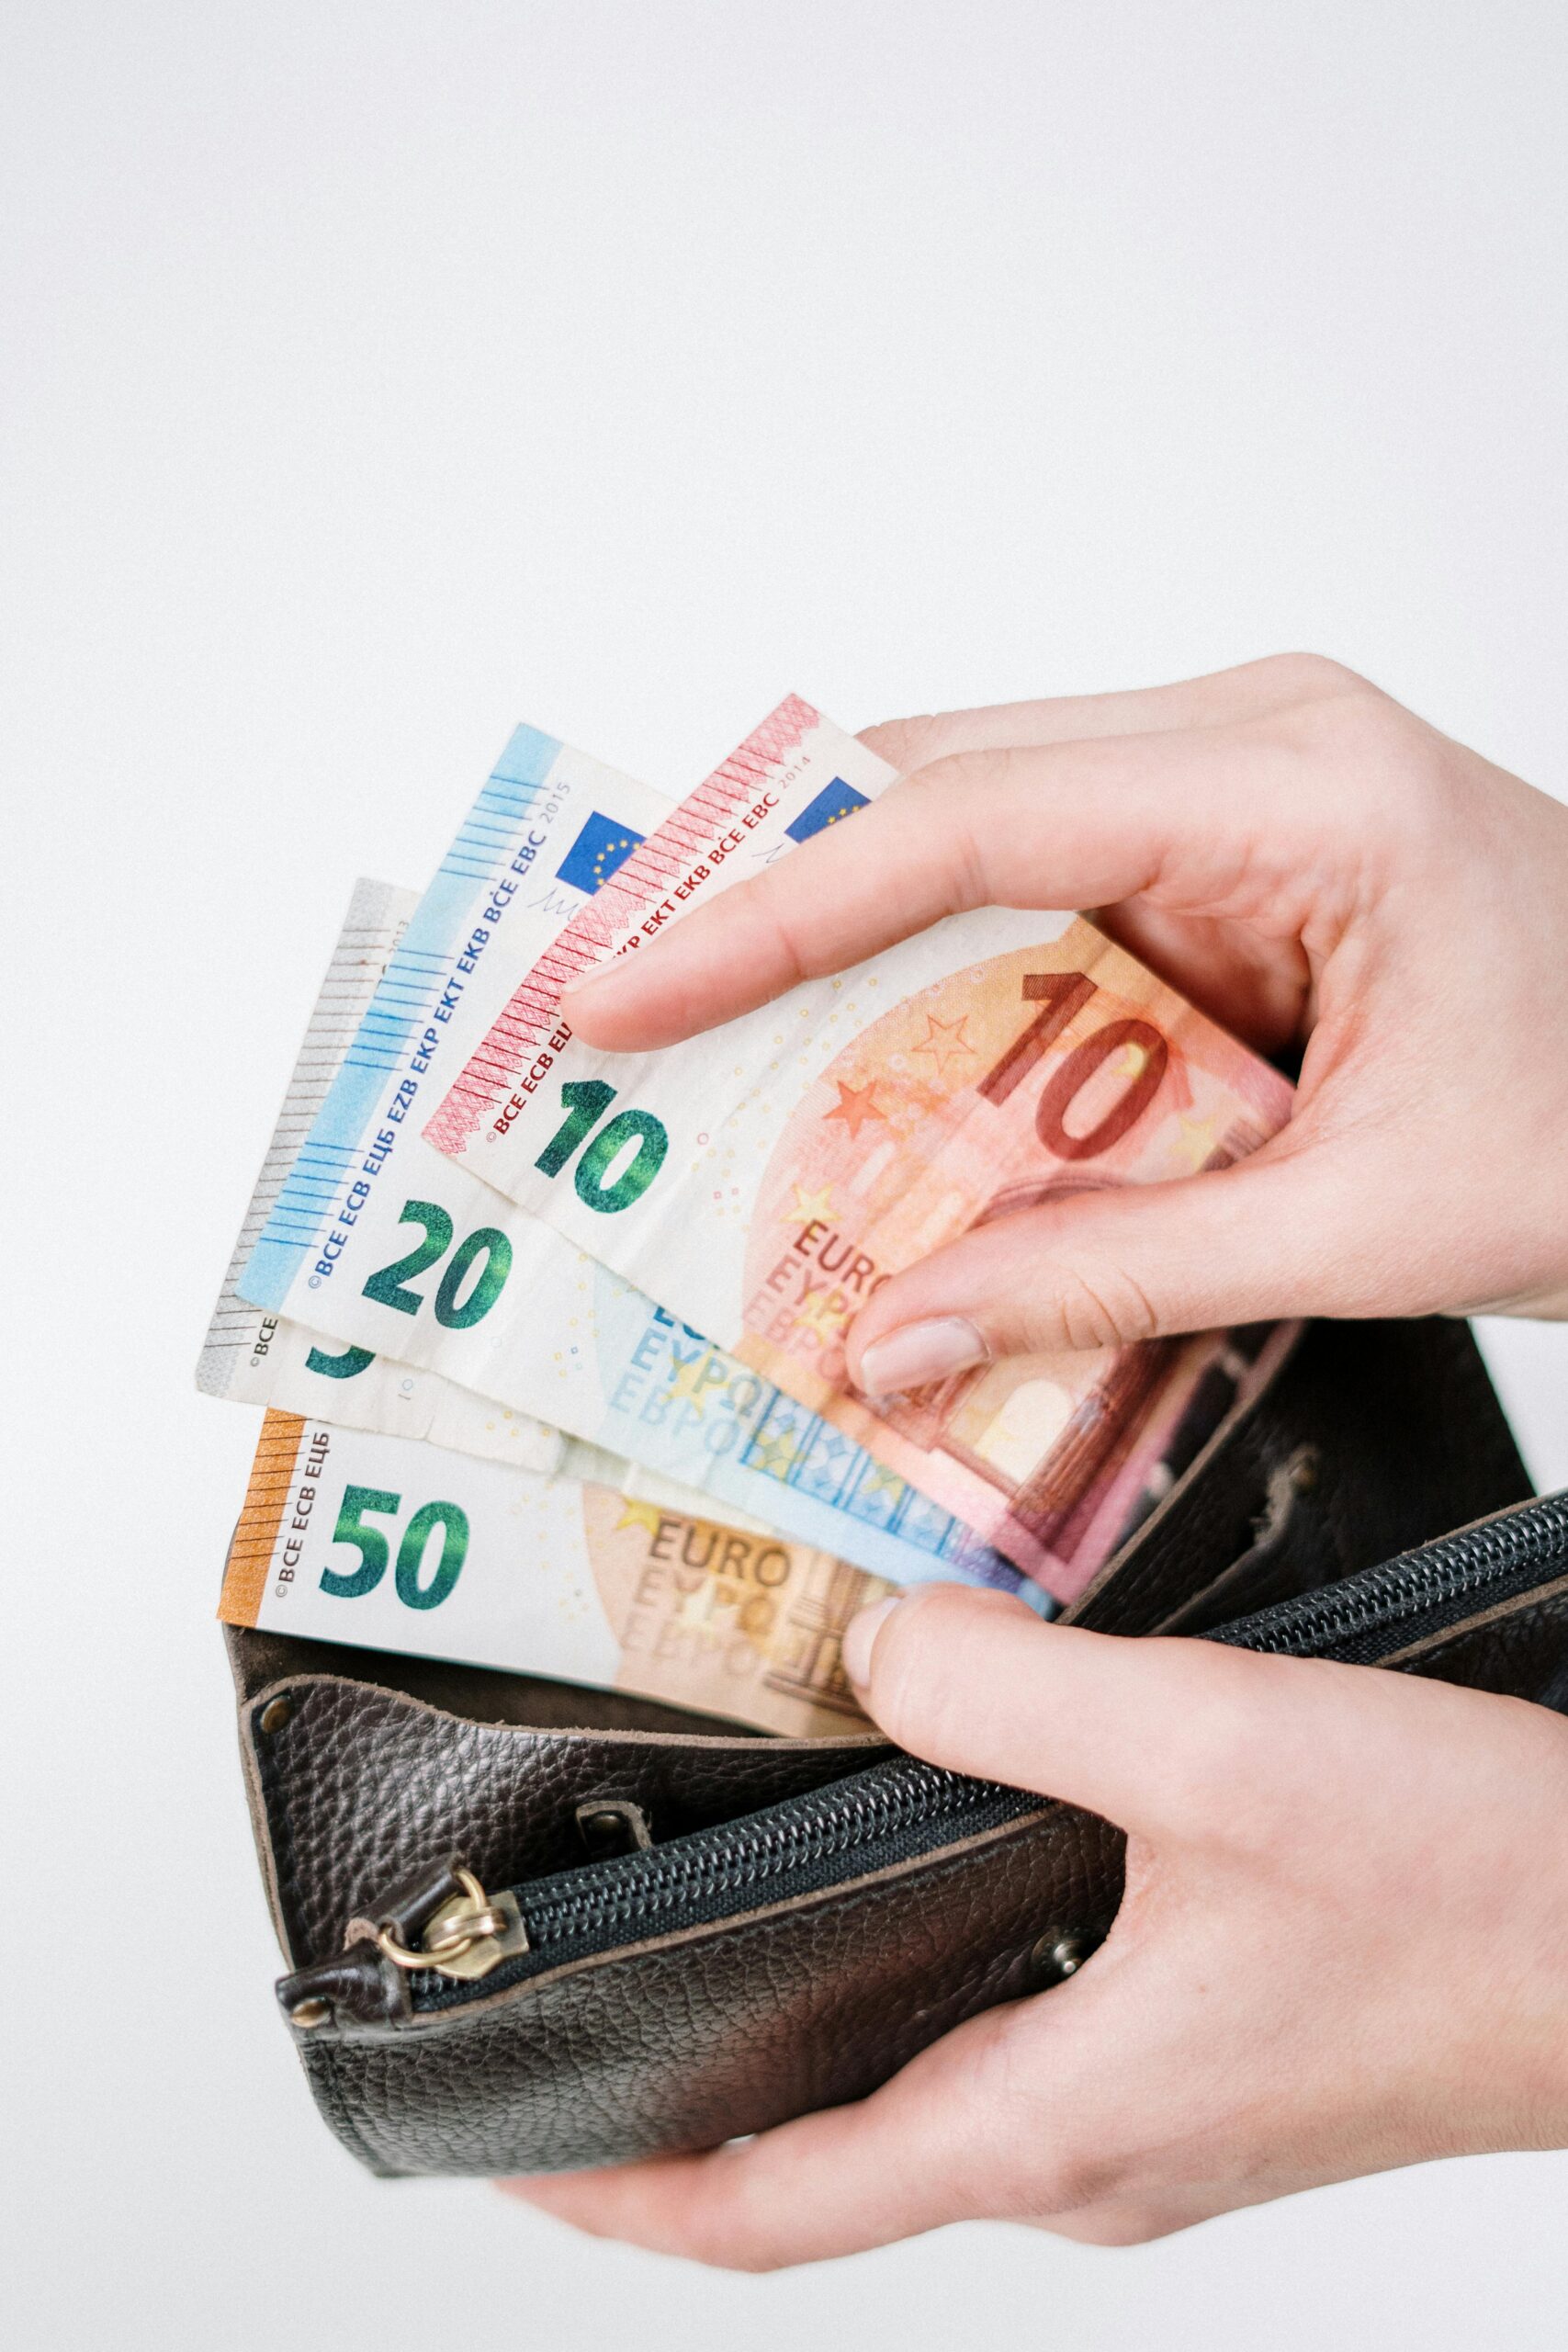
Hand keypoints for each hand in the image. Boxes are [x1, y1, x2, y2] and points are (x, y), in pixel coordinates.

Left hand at [505, 1586, 1567, 2264]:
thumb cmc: (1480, 1894)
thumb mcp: (1215, 1750)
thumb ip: (1016, 1693)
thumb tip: (873, 1656)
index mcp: (1059, 2124)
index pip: (777, 2211)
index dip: (621, 2189)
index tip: (507, 2137)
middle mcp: (1096, 2150)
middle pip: (834, 2162)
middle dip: (696, 2102)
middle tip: (591, 1995)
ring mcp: (1164, 2115)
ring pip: (930, 2094)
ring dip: (816, 2038)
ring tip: (726, 1917)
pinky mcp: (1219, 2055)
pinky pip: (1023, 2038)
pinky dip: (932, 1979)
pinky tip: (936, 1857)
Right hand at [563, 656, 1567, 1390]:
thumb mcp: (1364, 1226)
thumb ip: (1110, 1275)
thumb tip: (894, 1335)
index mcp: (1301, 787)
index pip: (971, 818)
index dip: (769, 909)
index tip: (628, 989)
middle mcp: (1252, 744)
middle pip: (939, 789)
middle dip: (765, 908)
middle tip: (616, 1017)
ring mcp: (1234, 785)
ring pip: (969, 831)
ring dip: (841, 952)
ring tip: (701, 1063)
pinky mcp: (1223, 851)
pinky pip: (1034, 891)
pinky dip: (936, 986)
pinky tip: (861, 1085)